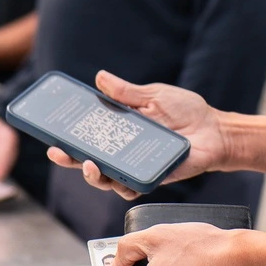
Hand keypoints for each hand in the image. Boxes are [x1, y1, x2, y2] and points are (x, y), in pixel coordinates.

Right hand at [47, 70, 229, 200]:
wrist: (215, 130)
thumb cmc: (186, 111)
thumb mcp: (155, 95)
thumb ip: (127, 92)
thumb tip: (100, 78)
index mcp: (121, 129)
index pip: (88, 134)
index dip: (68, 136)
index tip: (50, 132)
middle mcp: (124, 151)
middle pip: (89, 160)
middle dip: (69, 159)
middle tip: (59, 152)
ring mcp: (137, 166)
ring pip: (106, 178)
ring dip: (93, 175)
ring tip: (89, 164)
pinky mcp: (152, 178)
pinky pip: (131, 187)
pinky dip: (121, 184)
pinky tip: (115, 177)